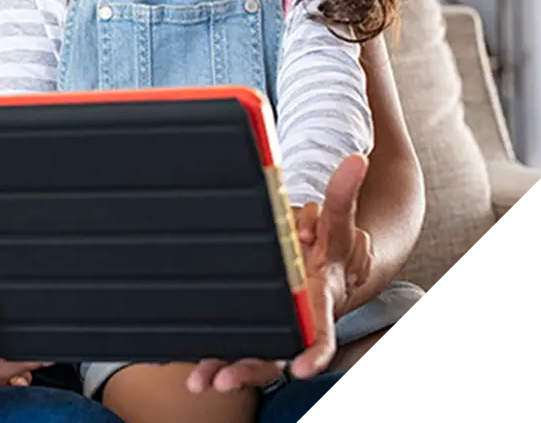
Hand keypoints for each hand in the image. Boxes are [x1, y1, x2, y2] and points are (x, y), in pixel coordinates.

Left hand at [185, 154, 370, 392]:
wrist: (321, 267)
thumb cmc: (328, 249)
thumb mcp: (334, 224)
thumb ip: (342, 197)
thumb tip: (355, 160)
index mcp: (320, 305)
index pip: (321, 336)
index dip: (314, 353)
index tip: (303, 369)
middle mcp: (295, 325)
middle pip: (276, 355)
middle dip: (251, 369)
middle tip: (224, 379)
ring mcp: (272, 330)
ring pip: (249, 357)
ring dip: (225, 369)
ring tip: (199, 380)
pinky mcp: (249, 327)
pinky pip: (230, 346)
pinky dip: (209, 356)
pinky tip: (185, 365)